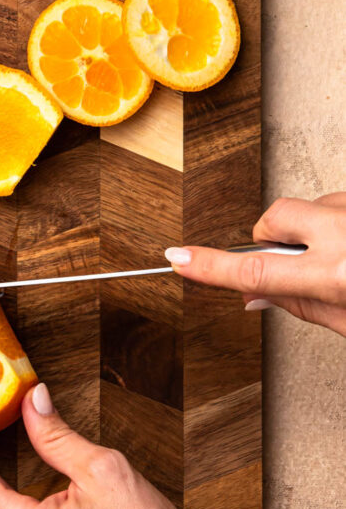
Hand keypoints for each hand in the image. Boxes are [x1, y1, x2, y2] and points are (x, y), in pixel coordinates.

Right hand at [164, 193, 345, 335]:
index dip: (210, 266)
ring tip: (340, 255)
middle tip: (294, 262)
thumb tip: (258, 295)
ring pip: (307, 208)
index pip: (254, 271)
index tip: (179, 258)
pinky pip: (333, 202)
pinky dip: (336, 221)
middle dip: (270, 238)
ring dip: (313, 232)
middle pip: (273, 221)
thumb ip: (303, 306)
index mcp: (338, 274)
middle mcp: (344, 233)